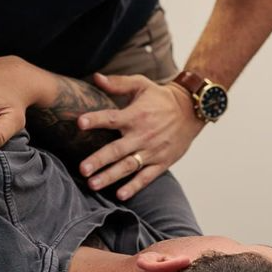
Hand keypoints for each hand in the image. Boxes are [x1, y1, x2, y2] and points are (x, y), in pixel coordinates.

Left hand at [76, 73, 203, 198]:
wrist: (192, 110)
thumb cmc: (160, 97)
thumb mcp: (141, 84)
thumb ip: (118, 83)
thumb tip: (96, 77)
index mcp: (135, 115)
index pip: (112, 118)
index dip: (95, 120)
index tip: (79, 123)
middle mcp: (143, 134)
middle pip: (117, 149)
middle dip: (99, 159)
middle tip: (82, 169)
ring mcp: (153, 151)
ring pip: (129, 166)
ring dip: (110, 176)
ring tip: (93, 184)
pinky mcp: (162, 162)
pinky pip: (147, 177)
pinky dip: (134, 186)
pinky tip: (120, 195)